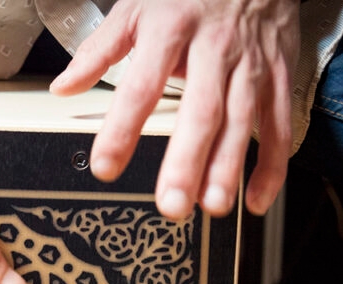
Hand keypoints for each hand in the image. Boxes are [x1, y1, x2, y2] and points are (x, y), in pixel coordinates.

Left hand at [50, 0, 300, 218]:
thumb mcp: (138, 6)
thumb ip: (100, 49)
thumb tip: (63, 86)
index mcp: (171, 29)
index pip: (141, 86)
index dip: (123, 129)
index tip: (105, 167)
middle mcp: (214, 49)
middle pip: (201, 111)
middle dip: (186, 161)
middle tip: (171, 204)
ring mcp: (250, 64)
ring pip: (241, 121)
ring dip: (227, 168)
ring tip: (211, 205)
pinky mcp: (278, 75)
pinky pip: (278, 124)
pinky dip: (271, 165)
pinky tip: (255, 200)